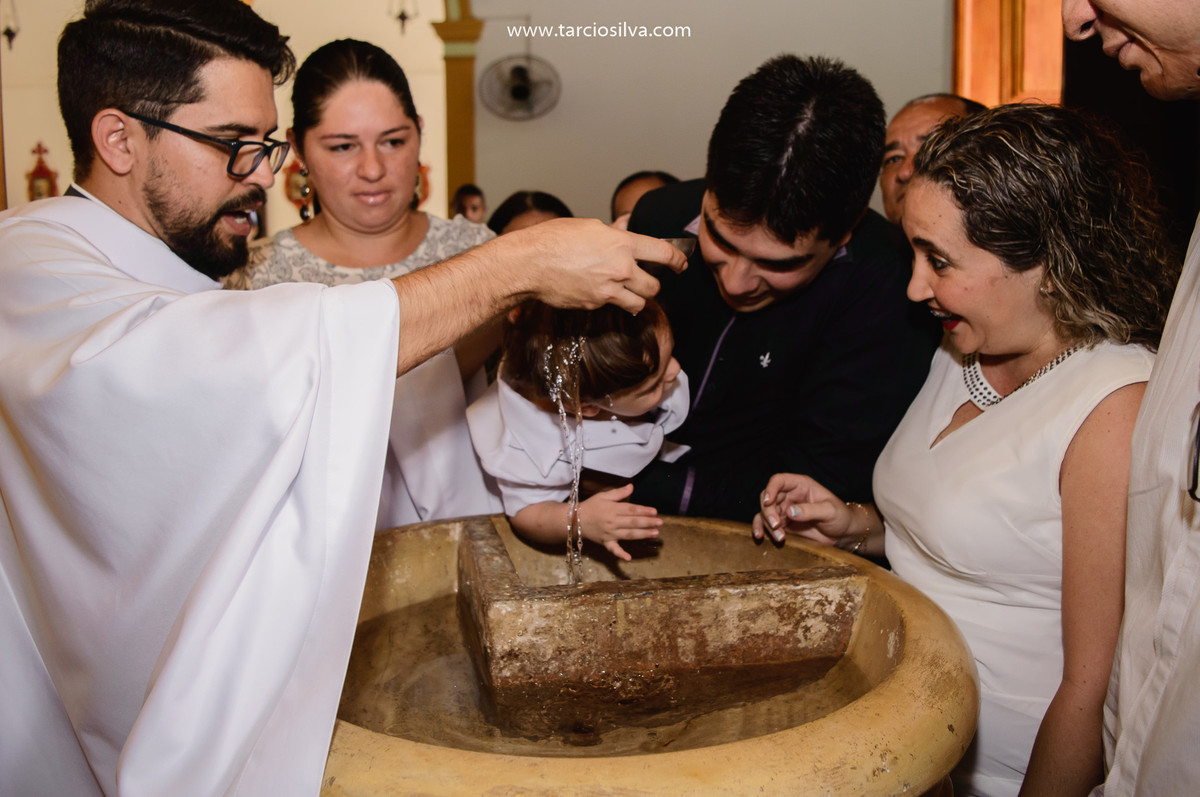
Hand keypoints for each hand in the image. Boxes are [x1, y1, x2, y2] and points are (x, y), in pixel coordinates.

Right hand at [507, 218, 686, 313]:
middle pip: (654, 286)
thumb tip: (626, 225)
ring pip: (638, 303)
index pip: (663, 252)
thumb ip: (613, 231)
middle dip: (653, 284)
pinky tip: (600, 292)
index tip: (681, 264)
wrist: (530, 263)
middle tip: (648, 282)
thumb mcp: (589, 226)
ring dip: (637, 299)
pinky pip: (612, 306)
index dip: (677, 260)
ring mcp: (608, 290)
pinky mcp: (595, 304)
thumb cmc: (555, 239)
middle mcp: (621, 268)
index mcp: (622, 244)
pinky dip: (611, 302)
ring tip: (628, 293)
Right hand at [577, 483, 661, 561]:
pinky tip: (629, 558)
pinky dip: (620, 554)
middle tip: (660, 523)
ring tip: (655, 533)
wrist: (575, 519)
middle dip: (647, 522)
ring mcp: (609, 533)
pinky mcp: (605, 542)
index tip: (655, 512)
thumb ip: (619, 493)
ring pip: (628, 534)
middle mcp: (612, 521)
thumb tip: (632, 486)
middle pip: (633, 522)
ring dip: (642, 534)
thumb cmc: (591, 506)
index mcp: (613, 509)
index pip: (631, 509)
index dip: (644, 510)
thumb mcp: (603, 496)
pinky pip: (613, 549)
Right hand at [752, 472, 853, 545]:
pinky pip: (766, 523)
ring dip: (767, 524)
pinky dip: (761, 529)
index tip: (768, 502)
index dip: (770, 489)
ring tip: (780, 537)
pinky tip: (760, 536)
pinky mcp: (782, 523)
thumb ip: (811, 510)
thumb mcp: (830, 511)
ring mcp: (784, 509)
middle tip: (776, 525)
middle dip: (768, 512)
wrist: (842, 534)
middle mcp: (789, 495)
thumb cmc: (840, 516)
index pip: (779, 481)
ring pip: (765, 512)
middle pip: (767, 497)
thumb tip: (790, 511)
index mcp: (800, 485)